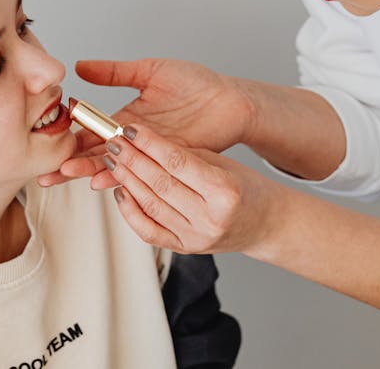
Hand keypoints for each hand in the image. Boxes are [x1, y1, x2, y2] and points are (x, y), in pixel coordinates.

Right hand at [37, 58, 255, 187]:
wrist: (229, 99)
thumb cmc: (194, 84)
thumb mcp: (150, 71)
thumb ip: (115, 72)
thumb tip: (80, 66)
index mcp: (125, 120)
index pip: (89, 132)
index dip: (67, 139)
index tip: (43, 143)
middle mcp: (133, 141)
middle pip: (94, 155)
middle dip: (69, 163)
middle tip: (45, 171)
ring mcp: (149, 154)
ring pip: (112, 166)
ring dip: (88, 171)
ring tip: (65, 174)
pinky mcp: (167, 162)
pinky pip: (140, 172)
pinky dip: (120, 177)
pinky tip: (102, 181)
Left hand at [102, 123, 282, 254]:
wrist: (266, 225)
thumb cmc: (247, 189)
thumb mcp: (224, 164)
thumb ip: (187, 157)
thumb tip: (146, 144)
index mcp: (225, 191)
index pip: (178, 163)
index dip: (150, 144)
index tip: (131, 130)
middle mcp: (210, 218)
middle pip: (160, 184)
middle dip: (132, 160)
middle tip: (113, 142)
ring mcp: (197, 238)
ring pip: (151, 207)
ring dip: (127, 181)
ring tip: (113, 162)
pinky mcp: (185, 249)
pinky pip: (149, 231)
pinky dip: (130, 212)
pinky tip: (121, 191)